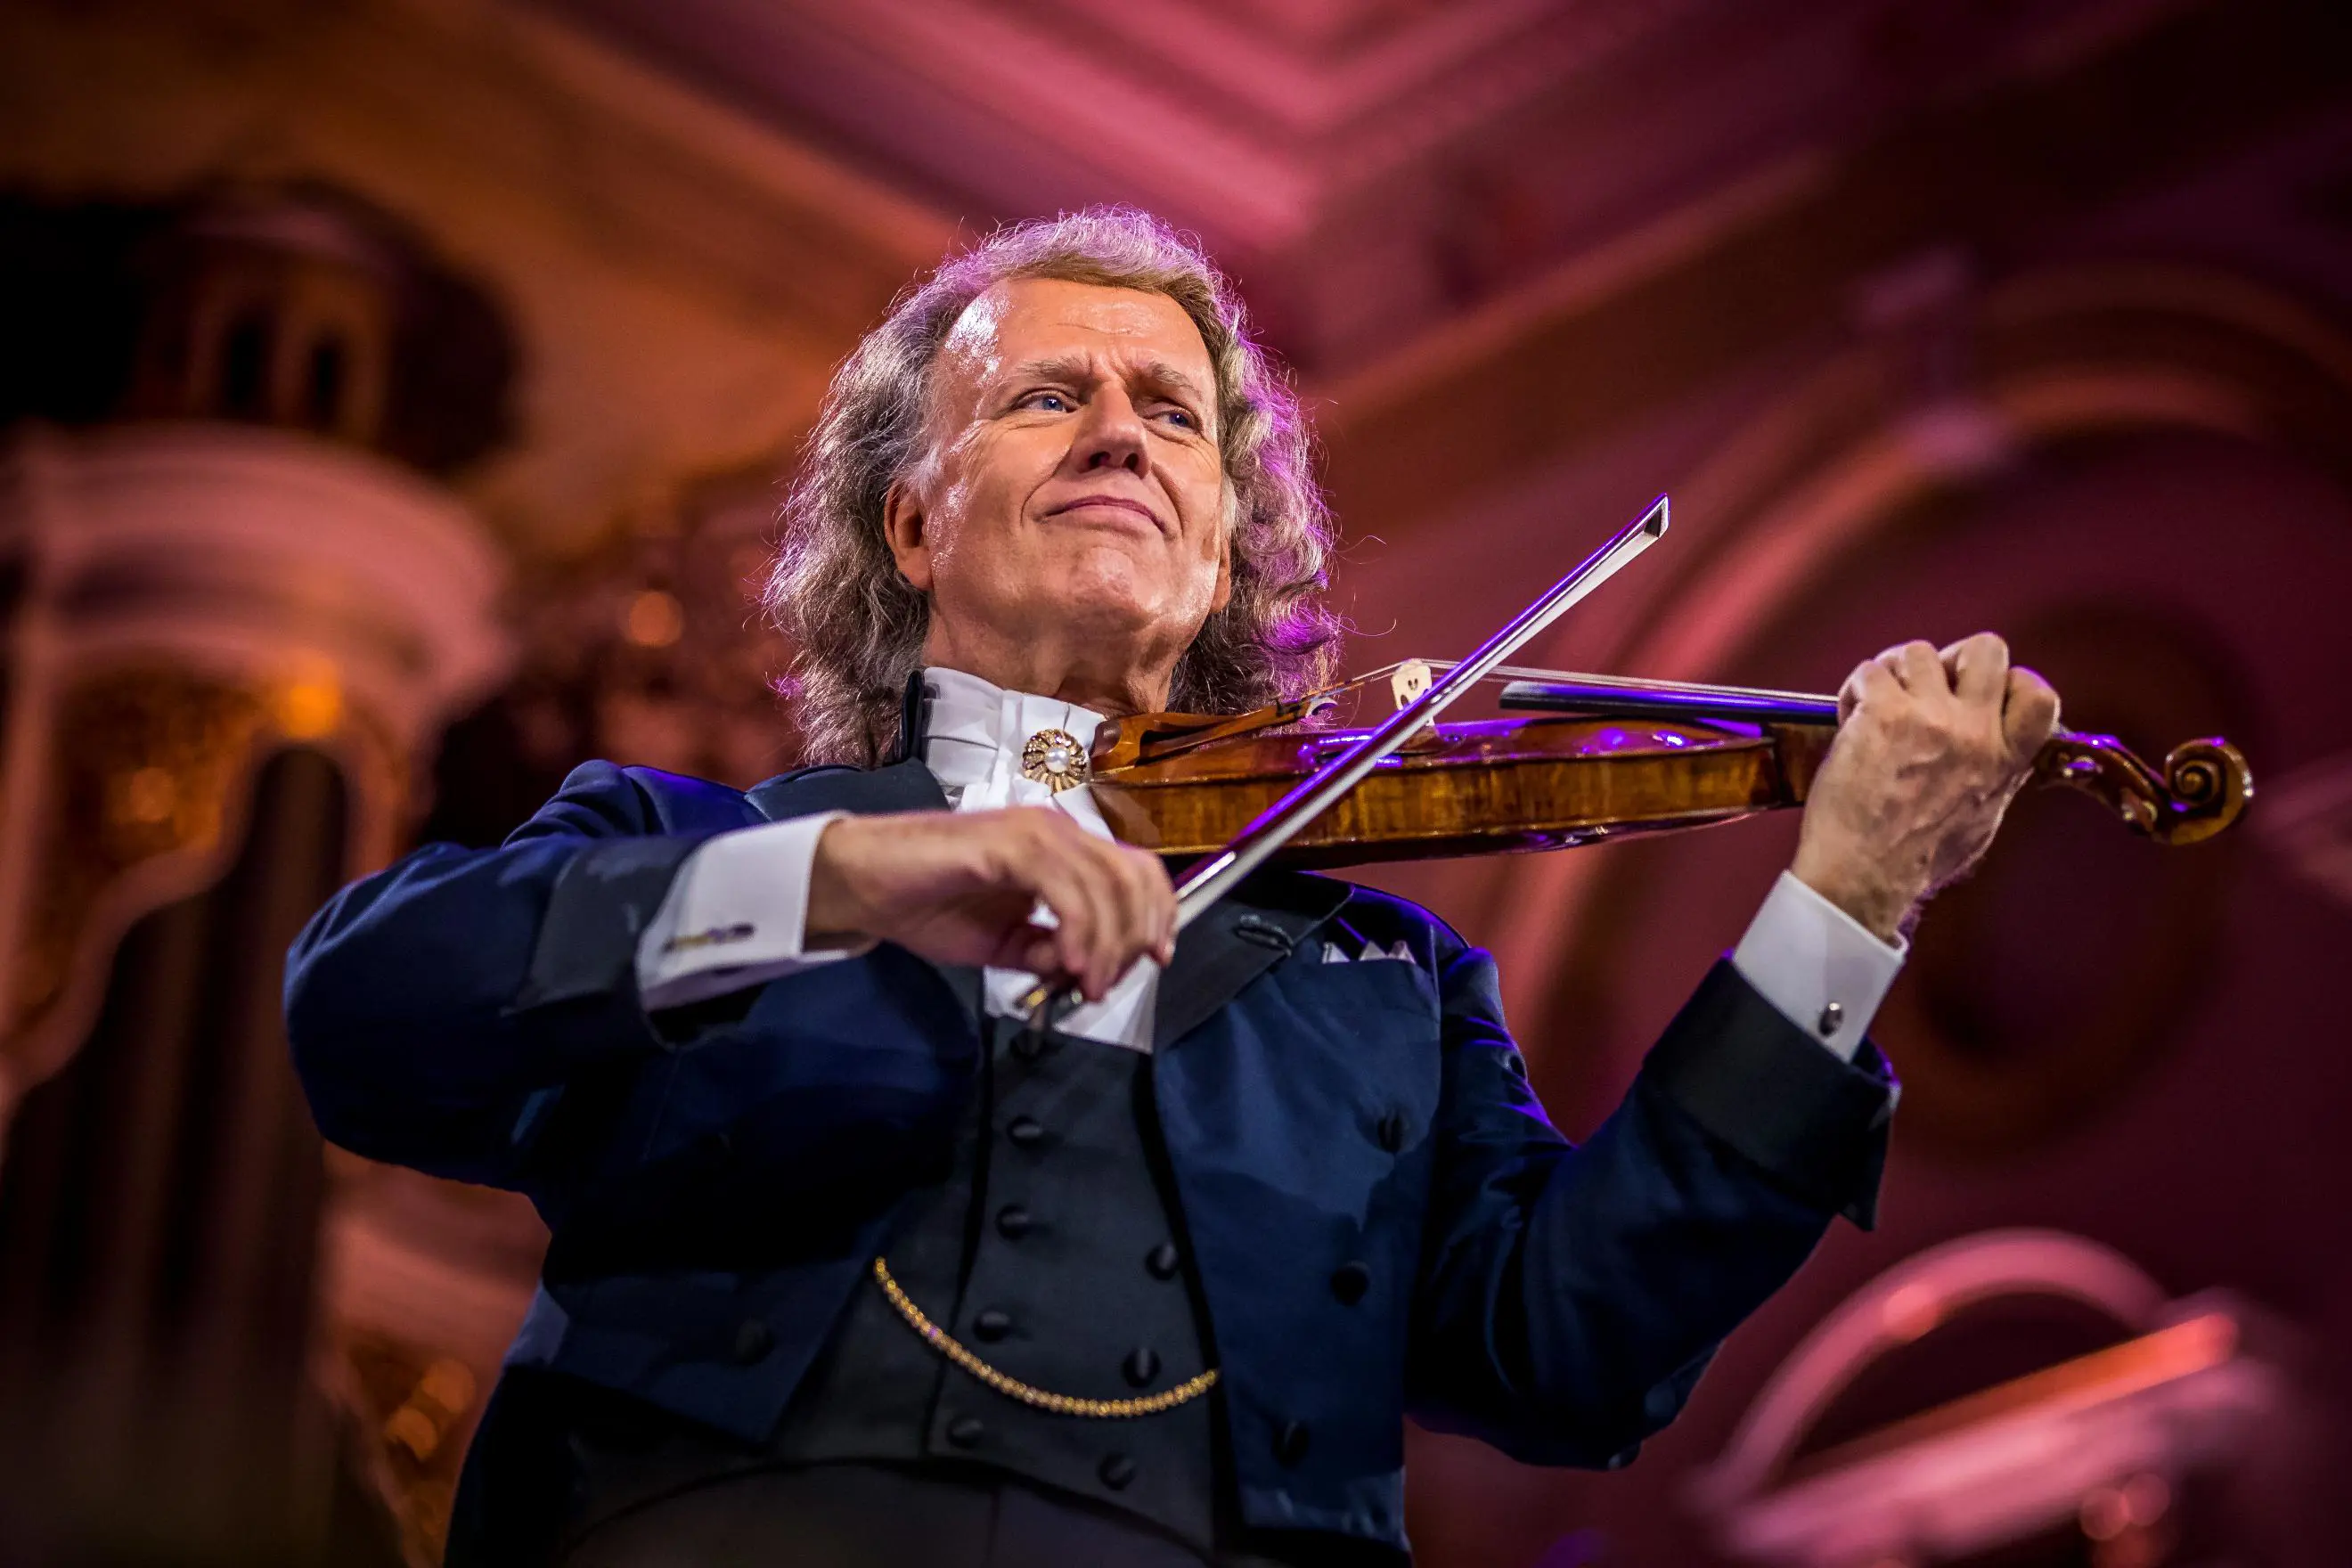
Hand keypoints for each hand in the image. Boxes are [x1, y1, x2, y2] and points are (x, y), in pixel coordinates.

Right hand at [808, 808, 1176, 1000]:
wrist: (864, 884)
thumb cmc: (927, 904)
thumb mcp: (1005, 944)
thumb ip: (1049, 953)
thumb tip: (1086, 972)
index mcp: (1061, 848)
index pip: (1137, 870)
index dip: (1158, 914)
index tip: (1155, 960)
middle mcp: (1056, 831)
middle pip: (1133, 878)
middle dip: (1133, 939)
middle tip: (1106, 983)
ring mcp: (1035, 832)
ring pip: (1106, 887)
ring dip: (1106, 947)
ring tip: (1084, 985)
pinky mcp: (1009, 844)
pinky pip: (1067, 891)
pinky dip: (1079, 933)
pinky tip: (1068, 965)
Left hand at [1790, 633, 2060, 942]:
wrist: (1864, 875)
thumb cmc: (1914, 859)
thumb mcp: (1981, 820)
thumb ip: (1997, 777)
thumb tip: (2001, 757)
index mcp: (2005, 761)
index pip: (2040, 695)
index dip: (2011, 681)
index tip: (1980, 694)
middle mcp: (1975, 733)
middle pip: (1986, 648)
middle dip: (1953, 658)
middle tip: (1925, 686)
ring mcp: (1931, 719)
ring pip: (1920, 651)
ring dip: (1895, 673)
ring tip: (1878, 706)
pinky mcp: (1885, 714)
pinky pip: (1872, 670)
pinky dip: (1857, 689)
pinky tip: (1850, 719)